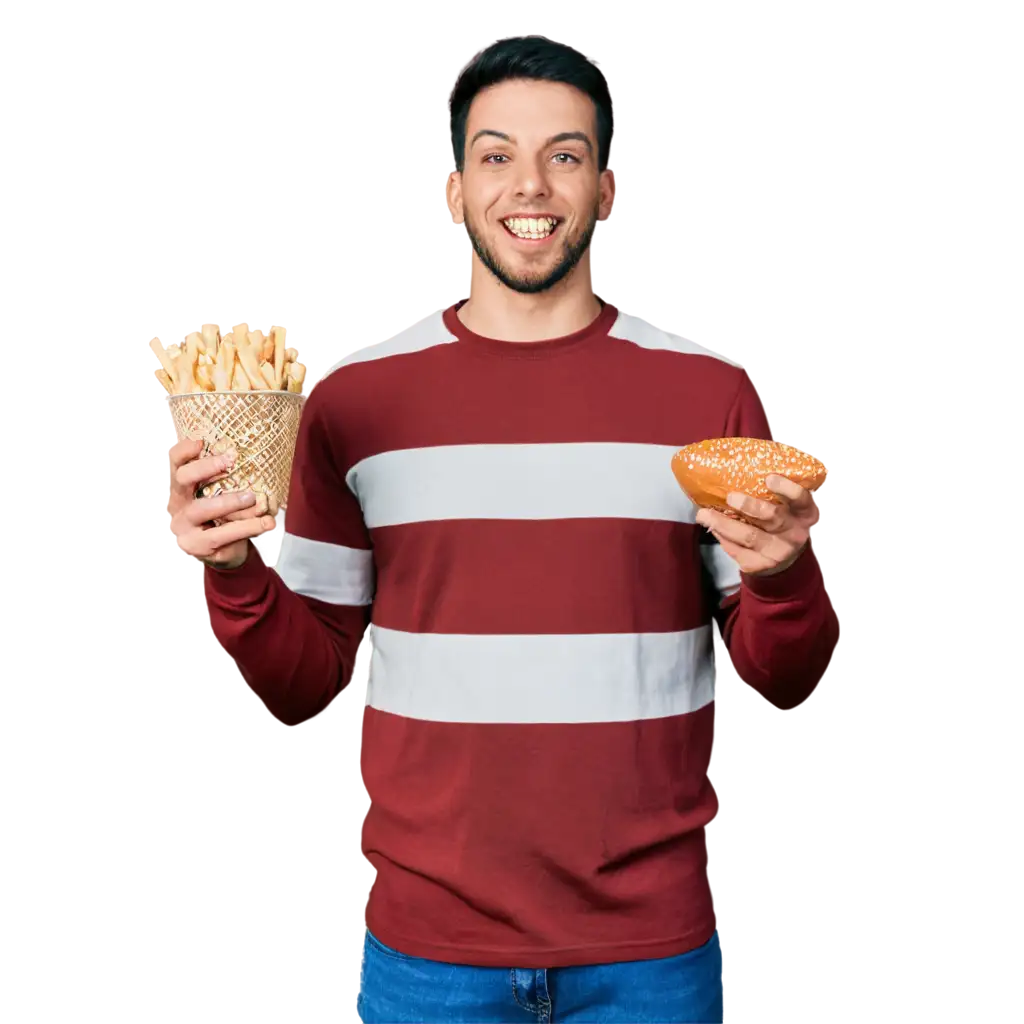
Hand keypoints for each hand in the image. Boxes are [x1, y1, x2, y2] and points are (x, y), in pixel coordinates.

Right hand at [163, 438, 276, 569]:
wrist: (222, 552)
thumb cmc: (223, 516)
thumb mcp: (223, 495)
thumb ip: (228, 479)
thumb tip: (248, 457)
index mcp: (180, 487)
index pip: (175, 464)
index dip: (183, 451)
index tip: (200, 442)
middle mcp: (176, 504)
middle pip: (181, 479)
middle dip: (205, 467)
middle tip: (230, 460)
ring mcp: (182, 527)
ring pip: (202, 509)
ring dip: (229, 501)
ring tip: (252, 498)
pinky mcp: (196, 546)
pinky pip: (222, 535)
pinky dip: (247, 527)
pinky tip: (266, 523)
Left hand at [694, 474, 817, 576]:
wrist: (783, 558)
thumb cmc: (781, 518)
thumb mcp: (788, 500)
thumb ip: (784, 476)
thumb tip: (785, 445)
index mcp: (804, 513)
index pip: (801, 499)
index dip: (787, 489)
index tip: (769, 478)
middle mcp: (795, 533)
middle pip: (772, 518)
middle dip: (750, 506)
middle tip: (730, 496)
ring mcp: (779, 552)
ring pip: (750, 537)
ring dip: (724, 524)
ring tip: (704, 514)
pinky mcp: (761, 565)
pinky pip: (738, 551)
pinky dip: (722, 538)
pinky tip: (711, 528)